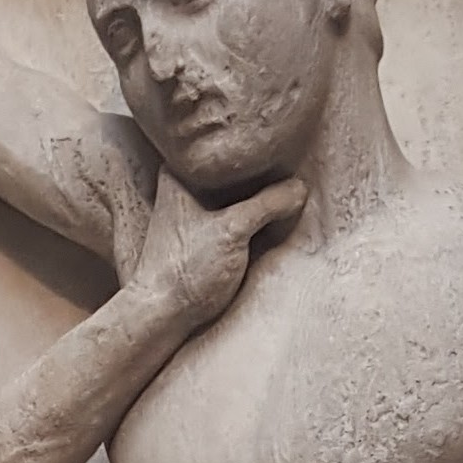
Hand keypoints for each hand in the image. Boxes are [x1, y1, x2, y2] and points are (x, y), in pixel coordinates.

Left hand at [124, 162, 313, 336]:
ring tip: (292, 192)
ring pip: (237, 198)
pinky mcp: (206, 241)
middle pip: (233, 174)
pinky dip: (256, 219)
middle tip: (295, 168)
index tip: (282, 146)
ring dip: (260, 200)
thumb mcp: (232, 231)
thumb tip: (299, 187)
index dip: (253, 149)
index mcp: (179, 176)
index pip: (224, 153)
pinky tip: (277, 219)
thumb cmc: (184, 270)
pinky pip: (238, 219)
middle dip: (260, 175)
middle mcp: (185, 191)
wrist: (162, 316)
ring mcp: (196, 217)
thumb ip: (267, 204)